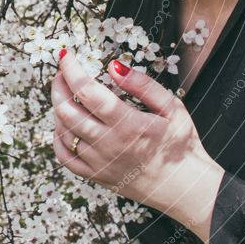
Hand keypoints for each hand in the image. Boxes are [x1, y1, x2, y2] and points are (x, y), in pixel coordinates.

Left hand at [51, 50, 224, 243]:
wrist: (185, 188)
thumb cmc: (181, 145)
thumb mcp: (172, 108)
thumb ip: (143, 85)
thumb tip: (114, 66)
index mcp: (128, 125)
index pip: (87, 91)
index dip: (71, 70)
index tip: (66, 55)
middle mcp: (109, 145)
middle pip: (67, 110)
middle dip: (58, 85)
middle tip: (62, 72)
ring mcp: (100, 163)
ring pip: (64, 132)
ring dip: (58, 109)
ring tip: (66, 94)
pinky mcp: (96, 177)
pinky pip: (65, 158)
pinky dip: (58, 139)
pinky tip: (64, 125)